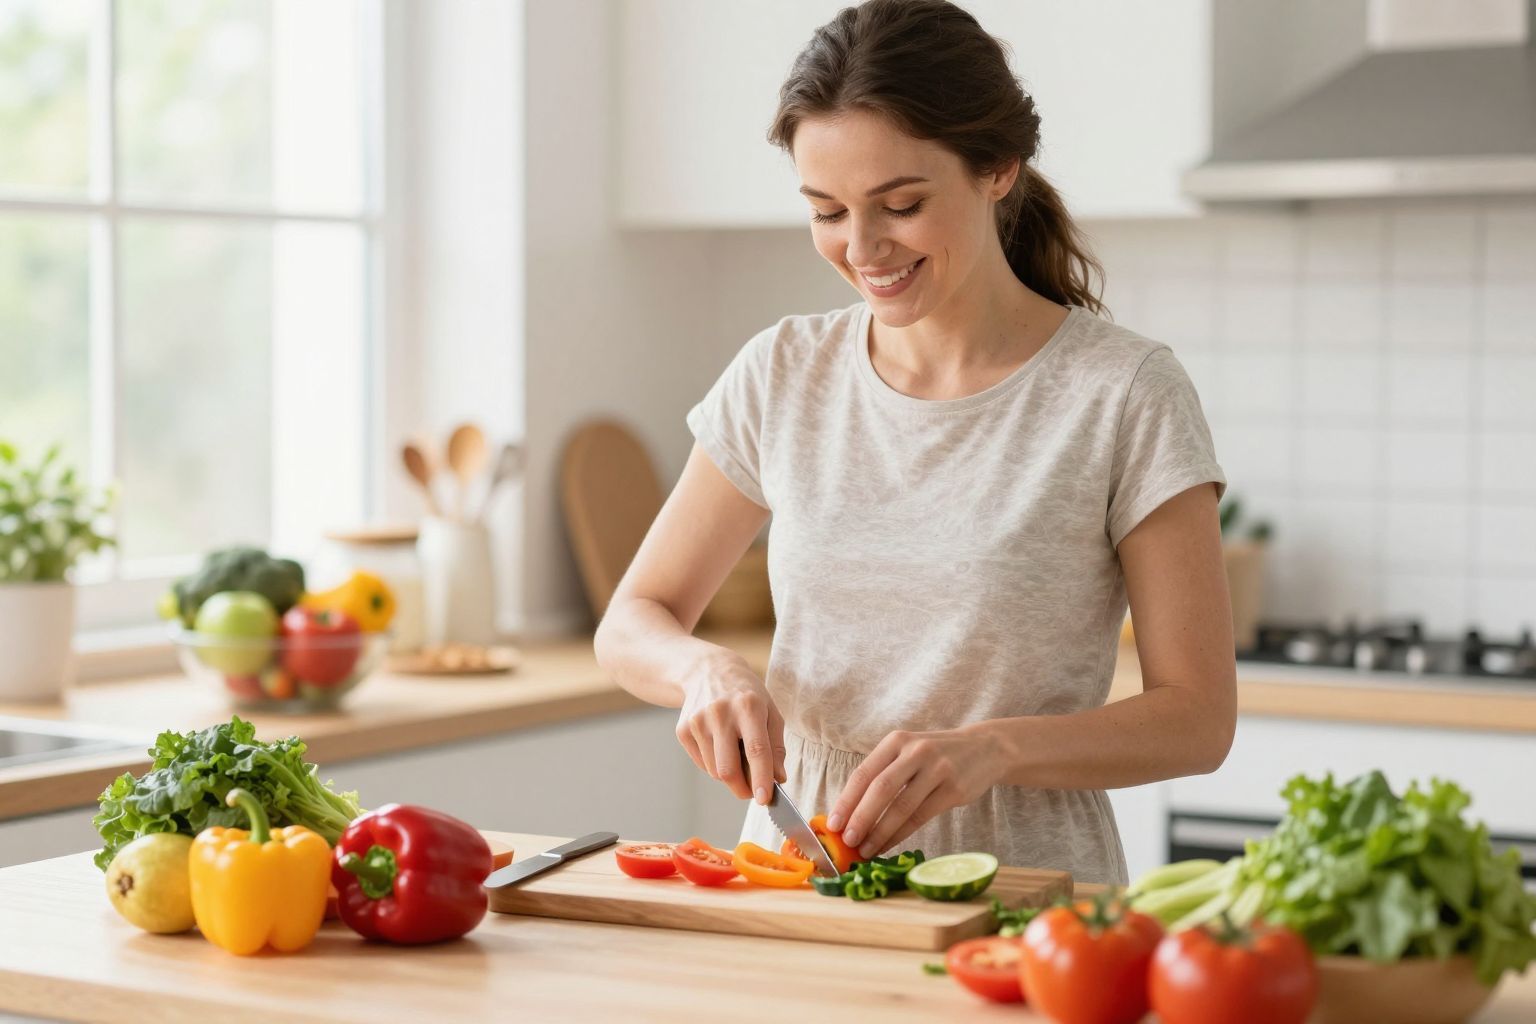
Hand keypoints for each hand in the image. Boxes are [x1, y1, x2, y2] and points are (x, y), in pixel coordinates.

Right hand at [675, 647, 786, 804]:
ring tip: (736, 754)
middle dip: (742, 789)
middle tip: (753, 790)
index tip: (764, 799)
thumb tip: (778, 779)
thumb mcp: (770, 711)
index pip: (756, 750)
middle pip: (728, 769)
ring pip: (714, 771)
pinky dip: (714, 765)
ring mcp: (698, 722)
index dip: (761, 778)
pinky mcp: (683, 730)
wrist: (708, 671)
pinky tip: (719, 745)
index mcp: (748, 706)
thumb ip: (776, 746)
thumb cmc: (746, 695)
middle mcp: (720, 713)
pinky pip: (702, 764)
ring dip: (729, 774)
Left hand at [826, 725, 1001, 859]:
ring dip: (880, 832)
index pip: (864, 773)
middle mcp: (916, 751)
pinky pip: (921, 816)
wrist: (986, 748)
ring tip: (865, 849)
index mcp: (897, 741)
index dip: (846, 800)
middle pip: (880, 788)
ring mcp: (937, 769)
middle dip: (860, 817)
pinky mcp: (954, 789)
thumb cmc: (936, 756)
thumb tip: (850, 811)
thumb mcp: (909, 752)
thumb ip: (883, 774)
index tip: (833, 823)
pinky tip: (888, 845)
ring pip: (901, 806)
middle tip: (847, 840)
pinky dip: (901, 834)